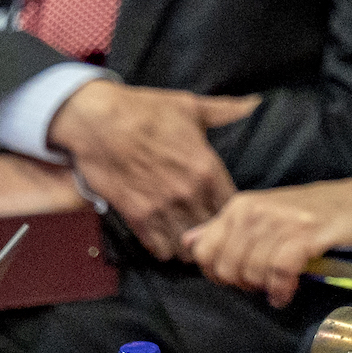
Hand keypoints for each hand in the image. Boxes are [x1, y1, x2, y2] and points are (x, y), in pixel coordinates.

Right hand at [49, 81, 260, 258]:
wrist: (98, 121)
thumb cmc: (144, 110)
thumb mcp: (189, 106)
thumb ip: (225, 110)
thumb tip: (254, 103)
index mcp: (206, 168)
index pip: (233, 207)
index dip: (233, 212)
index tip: (227, 211)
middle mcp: (188, 194)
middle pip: (213, 231)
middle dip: (213, 232)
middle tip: (210, 231)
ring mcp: (162, 208)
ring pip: (188, 246)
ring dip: (190, 244)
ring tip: (189, 238)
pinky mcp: (137, 217)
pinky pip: (159, 249)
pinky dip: (164, 248)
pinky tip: (166, 238)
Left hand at [181, 175, 351, 304]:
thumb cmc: (323, 214)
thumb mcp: (268, 216)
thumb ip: (226, 230)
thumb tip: (189, 242)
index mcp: (242, 205)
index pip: (203, 253)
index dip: (221, 275)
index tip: (245, 278)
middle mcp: (257, 208)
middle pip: (224, 267)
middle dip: (243, 284)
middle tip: (267, 282)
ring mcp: (283, 219)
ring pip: (251, 271)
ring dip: (267, 287)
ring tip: (283, 284)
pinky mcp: (308, 232)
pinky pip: (279, 271)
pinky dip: (283, 288)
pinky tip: (290, 290)